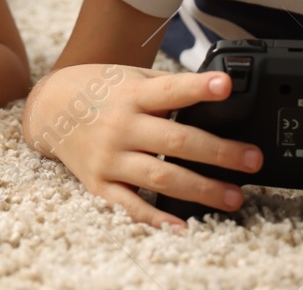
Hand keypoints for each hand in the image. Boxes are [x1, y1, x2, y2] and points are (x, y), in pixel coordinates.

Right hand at [23, 64, 262, 229]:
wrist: (50, 107)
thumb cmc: (101, 89)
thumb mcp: (131, 76)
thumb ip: (168, 87)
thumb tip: (217, 93)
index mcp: (133, 94)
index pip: (171, 90)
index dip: (199, 87)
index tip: (226, 86)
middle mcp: (121, 126)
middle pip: (176, 141)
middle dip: (219, 152)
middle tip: (252, 160)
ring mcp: (109, 157)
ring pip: (160, 177)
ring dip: (201, 189)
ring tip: (233, 197)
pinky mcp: (98, 183)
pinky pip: (129, 206)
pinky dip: (155, 218)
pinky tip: (182, 226)